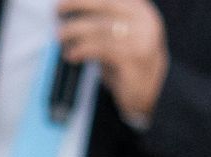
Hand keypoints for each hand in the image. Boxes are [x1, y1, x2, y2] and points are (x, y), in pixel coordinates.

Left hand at [58, 0, 168, 122]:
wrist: (152, 93)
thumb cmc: (129, 63)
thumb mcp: (120, 35)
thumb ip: (102, 21)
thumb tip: (71, 10)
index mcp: (141, 9)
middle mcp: (144, 20)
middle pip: (104, 3)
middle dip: (76, 3)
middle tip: (57, 11)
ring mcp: (140, 39)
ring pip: (98, 28)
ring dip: (74, 31)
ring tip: (61, 37)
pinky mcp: (133, 59)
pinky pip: (99, 49)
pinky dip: (80, 50)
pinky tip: (71, 55)